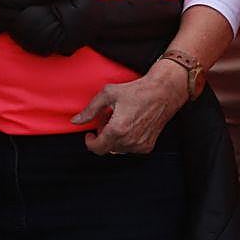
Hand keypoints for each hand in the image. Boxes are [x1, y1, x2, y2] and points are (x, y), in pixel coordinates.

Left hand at [73, 64, 187, 154]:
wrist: (163, 92)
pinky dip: (127, 139)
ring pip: (118, 149)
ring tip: (120, 120)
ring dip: (115, 137)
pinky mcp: (148, 146)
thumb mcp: (109, 94)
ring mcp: (139, 145)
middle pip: (107, 148)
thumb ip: (90, 109)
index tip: (90, 134)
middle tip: (108, 118)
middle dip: (103, 135)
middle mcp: (128, 140)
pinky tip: (130, 125)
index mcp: (117, 129)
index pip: (97, 148)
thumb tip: (76, 120)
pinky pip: (130, 148)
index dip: (90, 142)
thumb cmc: (138, 90)